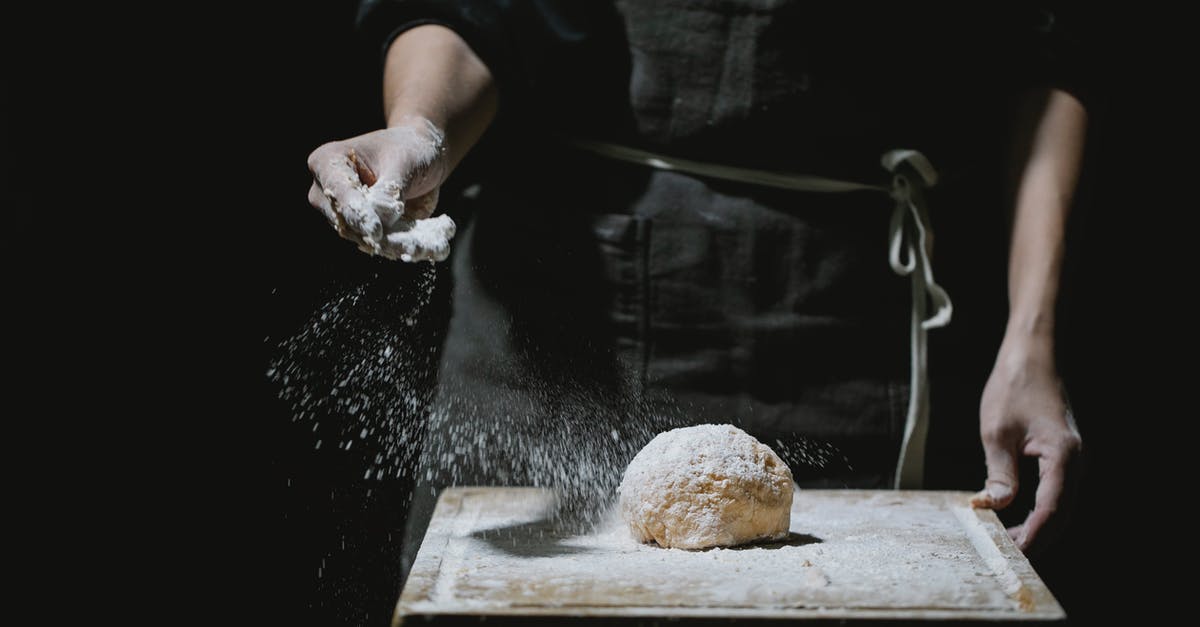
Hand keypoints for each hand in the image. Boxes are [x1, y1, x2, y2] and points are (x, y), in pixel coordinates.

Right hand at [306, 115, 454, 261]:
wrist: (422, 155)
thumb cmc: (409, 148)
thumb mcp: (404, 162)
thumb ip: (391, 189)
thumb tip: (383, 219)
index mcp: (328, 162)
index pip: (338, 192)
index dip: (357, 212)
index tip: (376, 230)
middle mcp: (328, 192)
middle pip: (346, 222)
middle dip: (378, 237)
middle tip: (408, 246)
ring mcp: (344, 214)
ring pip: (364, 239)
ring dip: (395, 246)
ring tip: (423, 247)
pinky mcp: (364, 230)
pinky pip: (381, 245)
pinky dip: (404, 248)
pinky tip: (429, 249)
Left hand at [970, 335, 1081, 553]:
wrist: (1031, 357)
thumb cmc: (1013, 387)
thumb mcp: (996, 432)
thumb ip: (999, 473)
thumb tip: (995, 507)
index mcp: (1063, 455)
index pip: (1052, 507)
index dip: (1034, 534)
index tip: (1015, 553)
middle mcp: (1076, 460)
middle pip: (1062, 513)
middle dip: (1038, 538)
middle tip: (1009, 557)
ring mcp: (1073, 459)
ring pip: (1061, 505)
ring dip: (1040, 527)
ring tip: (1010, 543)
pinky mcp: (1064, 457)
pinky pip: (1057, 492)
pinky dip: (1041, 511)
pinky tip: (1019, 519)